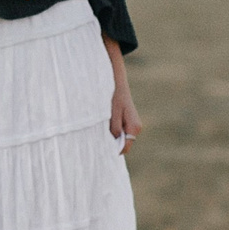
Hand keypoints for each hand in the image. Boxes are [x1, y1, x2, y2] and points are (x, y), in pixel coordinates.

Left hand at [106, 37, 141, 153]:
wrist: (115, 78)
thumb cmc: (113, 94)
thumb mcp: (111, 112)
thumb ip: (114, 128)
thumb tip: (112, 144)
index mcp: (134, 127)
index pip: (124, 147)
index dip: (112, 150)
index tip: (98, 149)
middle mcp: (134, 127)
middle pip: (121, 143)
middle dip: (109, 144)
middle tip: (93, 141)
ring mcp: (130, 124)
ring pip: (118, 137)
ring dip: (107, 135)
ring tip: (95, 130)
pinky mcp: (124, 120)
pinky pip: (116, 130)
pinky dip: (107, 129)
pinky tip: (98, 124)